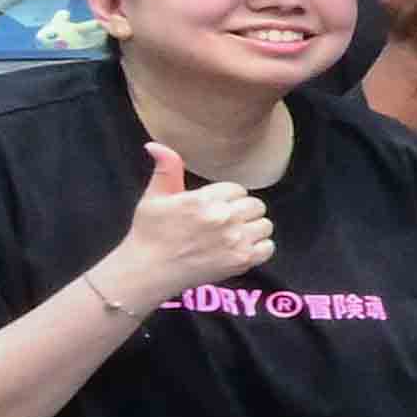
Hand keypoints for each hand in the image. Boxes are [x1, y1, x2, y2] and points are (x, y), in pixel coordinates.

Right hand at [101, 136, 278, 313]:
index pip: (237, 189)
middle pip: (255, 205)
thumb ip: (166, 169)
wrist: (148, 272)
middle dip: (242, 210)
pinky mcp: (241, 261)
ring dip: (252, 228)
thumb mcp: (154, 197)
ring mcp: (235, 240)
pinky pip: (268, 247)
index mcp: (203, 200)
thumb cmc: (149, 233)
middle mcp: (222, 218)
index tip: (216, 206)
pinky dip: (259, 248)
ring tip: (234, 234)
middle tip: (226, 221)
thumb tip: (156, 144)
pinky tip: (241, 248)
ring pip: (264, 225)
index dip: (228, 197)